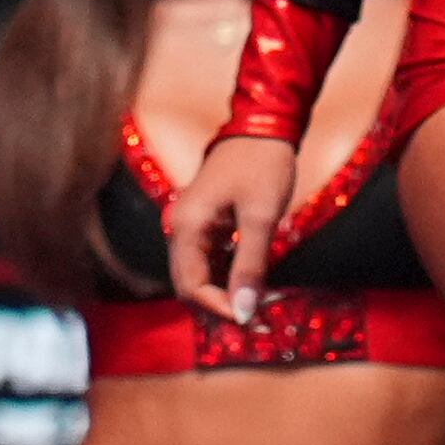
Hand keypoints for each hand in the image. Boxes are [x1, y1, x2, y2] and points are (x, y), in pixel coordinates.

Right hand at [164, 134, 300, 324]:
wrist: (264, 125)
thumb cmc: (263, 165)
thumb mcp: (262, 217)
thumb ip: (251, 266)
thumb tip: (246, 312)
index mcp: (187, 227)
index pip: (190, 286)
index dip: (218, 308)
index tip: (252, 318)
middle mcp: (180, 228)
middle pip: (188, 284)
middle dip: (220, 304)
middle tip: (257, 314)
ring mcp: (190, 225)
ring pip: (198, 273)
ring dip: (225, 291)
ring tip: (259, 300)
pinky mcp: (205, 222)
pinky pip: (209, 259)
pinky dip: (227, 274)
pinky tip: (252, 279)